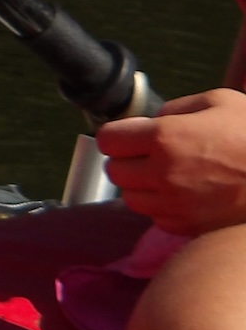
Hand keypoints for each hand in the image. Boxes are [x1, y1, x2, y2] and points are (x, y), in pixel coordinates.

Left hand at [99, 88, 245, 235]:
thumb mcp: (219, 102)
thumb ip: (177, 109)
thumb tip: (151, 122)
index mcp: (166, 138)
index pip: (108, 139)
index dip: (118, 135)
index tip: (130, 134)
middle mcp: (163, 174)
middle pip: (115, 171)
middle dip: (127, 160)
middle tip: (150, 154)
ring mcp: (175, 204)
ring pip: (131, 198)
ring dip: (141, 186)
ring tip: (167, 175)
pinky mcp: (189, 227)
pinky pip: (157, 218)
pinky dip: (163, 207)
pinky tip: (185, 195)